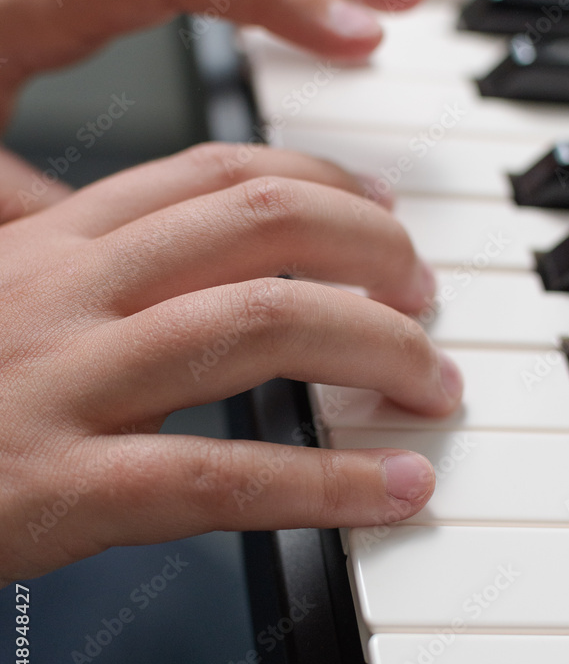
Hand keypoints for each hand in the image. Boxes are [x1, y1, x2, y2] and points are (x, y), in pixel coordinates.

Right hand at [0, 144, 461, 585]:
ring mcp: (63, 383)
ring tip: (432, 383)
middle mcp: (68, 292)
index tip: (383, 216)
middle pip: (262, 226)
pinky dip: (328, 483)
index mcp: (59, 245)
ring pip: (261, 326)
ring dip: (376, 347)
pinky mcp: (58, 488)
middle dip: (374, 252)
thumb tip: (211, 273)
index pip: (219, 173)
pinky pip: (223, 476)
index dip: (323, 184)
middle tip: (427, 296)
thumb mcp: (8, 303)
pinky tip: (393, 490)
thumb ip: (100, 278)